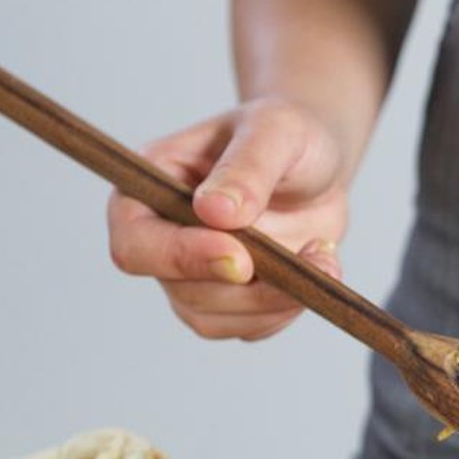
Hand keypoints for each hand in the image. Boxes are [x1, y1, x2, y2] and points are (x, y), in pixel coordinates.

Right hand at [108, 97, 350, 340]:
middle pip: (183, 292)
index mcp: (148, 188)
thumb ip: (246, 168)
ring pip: (217, 320)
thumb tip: (214, 211)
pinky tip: (318, 268)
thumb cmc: (285, 136)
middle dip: (250, 287)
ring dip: (277, 301)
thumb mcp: (275, 131)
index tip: (240, 257)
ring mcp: (192, 276)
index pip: (135, 244)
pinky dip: (289, 308)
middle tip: (311, 259)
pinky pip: (252, 327)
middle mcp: (161, 239)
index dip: (181, 258)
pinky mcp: (230, 301)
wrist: (316, 167)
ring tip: (324, 256)